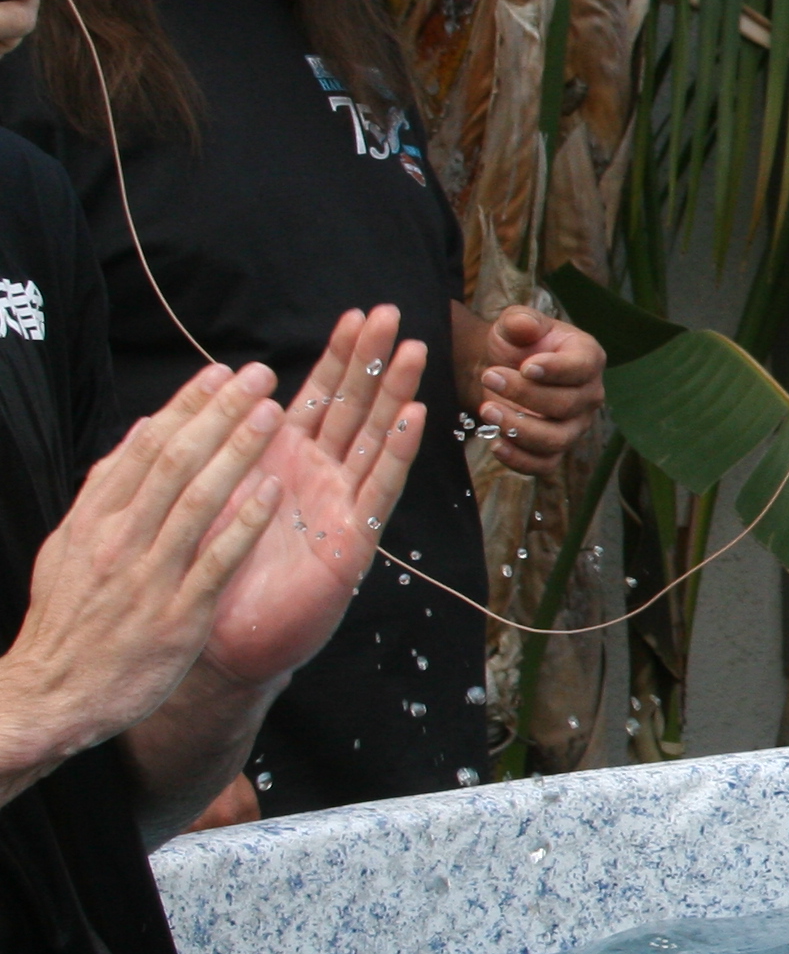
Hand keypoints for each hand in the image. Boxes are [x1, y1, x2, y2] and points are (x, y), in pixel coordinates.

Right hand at [0, 365, 284, 779]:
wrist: (54, 694)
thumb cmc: (70, 620)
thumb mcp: (70, 547)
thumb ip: (104, 492)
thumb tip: (138, 434)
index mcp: (94, 521)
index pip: (145, 448)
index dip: (185, 407)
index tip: (219, 374)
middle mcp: (120, 540)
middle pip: (174, 463)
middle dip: (220, 414)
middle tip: (259, 376)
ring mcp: (149, 576)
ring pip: (197, 501)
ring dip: (237, 453)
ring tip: (273, 415)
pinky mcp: (177, 616)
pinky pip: (215, 562)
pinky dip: (243, 523)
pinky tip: (272, 491)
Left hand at [201, 307, 428, 689]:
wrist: (221, 640)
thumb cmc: (214, 569)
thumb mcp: (210, 490)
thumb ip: (221, 440)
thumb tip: (216, 380)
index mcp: (285, 458)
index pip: (320, 395)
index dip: (340, 355)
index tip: (357, 315)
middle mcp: (320, 475)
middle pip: (354, 405)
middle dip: (373, 359)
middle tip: (393, 313)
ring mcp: (341, 505)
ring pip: (372, 437)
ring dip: (395, 393)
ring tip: (414, 349)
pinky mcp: (353, 542)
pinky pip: (376, 489)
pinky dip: (394, 452)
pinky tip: (412, 416)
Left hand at [458, 302, 604, 475]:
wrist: (499, 369)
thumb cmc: (514, 345)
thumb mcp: (514, 324)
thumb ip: (520, 320)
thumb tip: (524, 325)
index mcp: (588, 357)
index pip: (583, 368)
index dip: (556, 370)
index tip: (525, 366)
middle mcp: (589, 395)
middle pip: (567, 405)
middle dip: (525, 394)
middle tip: (490, 377)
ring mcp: (574, 425)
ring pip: (557, 439)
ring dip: (520, 428)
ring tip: (487, 409)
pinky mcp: (555, 448)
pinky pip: (545, 464)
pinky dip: (520, 460)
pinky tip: (495, 444)